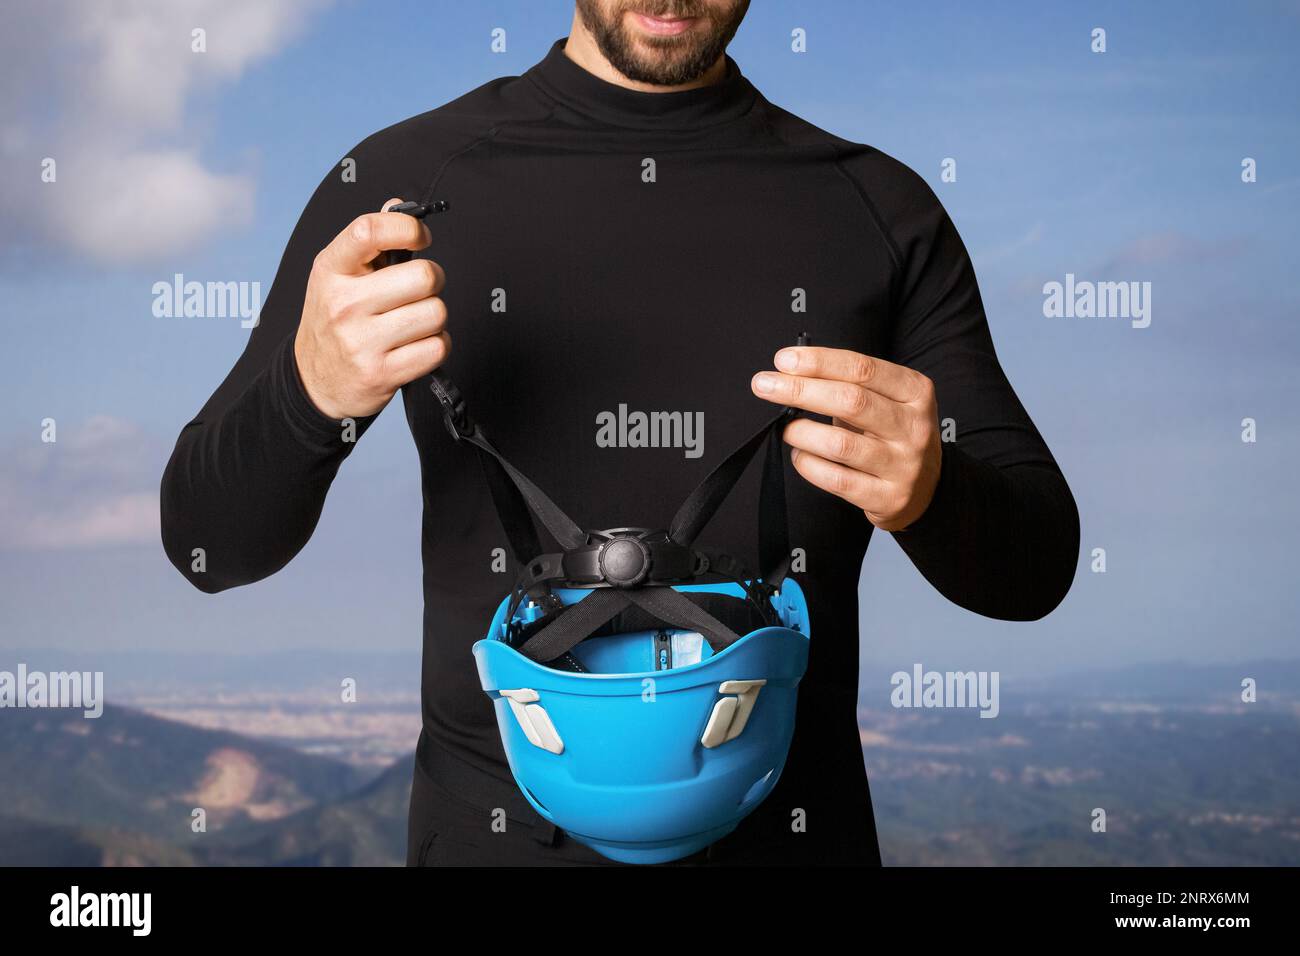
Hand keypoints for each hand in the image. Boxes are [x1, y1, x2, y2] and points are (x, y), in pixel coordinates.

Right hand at [294, 198, 449, 419]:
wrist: (315, 381)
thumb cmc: (334, 320)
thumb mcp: (338, 276)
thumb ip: (370, 240)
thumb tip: (399, 205)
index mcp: (331, 269)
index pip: (370, 229)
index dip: (409, 227)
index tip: (421, 238)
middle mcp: (343, 304)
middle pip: (424, 276)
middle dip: (433, 280)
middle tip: (420, 290)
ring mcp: (361, 341)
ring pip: (437, 313)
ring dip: (435, 317)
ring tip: (413, 321)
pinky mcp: (381, 373)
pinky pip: (438, 347)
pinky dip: (437, 345)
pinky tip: (416, 345)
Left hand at [751, 346, 941, 531]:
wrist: (928, 488)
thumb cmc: (893, 434)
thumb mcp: (888, 401)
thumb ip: (849, 385)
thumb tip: (790, 373)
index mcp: (915, 392)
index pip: (862, 368)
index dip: (819, 362)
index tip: (783, 361)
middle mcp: (913, 427)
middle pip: (850, 401)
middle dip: (800, 390)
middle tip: (765, 385)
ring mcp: (903, 464)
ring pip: (841, 444)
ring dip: (802, 432)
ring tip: (785, 428)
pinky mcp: (888, 497)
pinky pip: (837, 479)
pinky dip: (809, 464)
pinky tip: (800, 455)